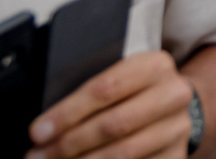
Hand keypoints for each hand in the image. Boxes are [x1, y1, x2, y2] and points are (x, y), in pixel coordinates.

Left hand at [26, 46, 193, 158]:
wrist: (174, 106)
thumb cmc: (135, 91)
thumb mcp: (121, 76)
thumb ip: (92, 93)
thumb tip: (46, 124)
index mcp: (155, 65)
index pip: (106, 88)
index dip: (67, 113)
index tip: (37, 131)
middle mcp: (173, 95)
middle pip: (114, 124)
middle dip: (69, 143)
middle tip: (38, 155)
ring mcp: (178, 128)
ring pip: (123, 153)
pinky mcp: (176, 156)